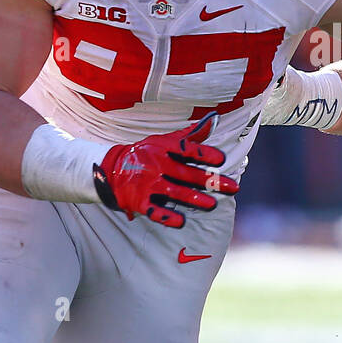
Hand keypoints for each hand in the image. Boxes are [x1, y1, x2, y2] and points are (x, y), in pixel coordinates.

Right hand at [93, 113, 237, 226]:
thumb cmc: (144, 153)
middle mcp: (156, 164)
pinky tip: (181, 221)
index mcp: (163, 147)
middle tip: (232, 188)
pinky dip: (166, 216)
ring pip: (174, 192)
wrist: (109, 168)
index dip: (204, 154)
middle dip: (210, 181)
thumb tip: (213, 120)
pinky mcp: (138, 200)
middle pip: (187, 173)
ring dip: (194, 199)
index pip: (187, 149)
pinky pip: (154, 210)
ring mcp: (147, 183)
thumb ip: (189, 135)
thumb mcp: (163, 140)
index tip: (222, 159)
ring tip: (212, 205)